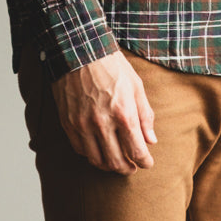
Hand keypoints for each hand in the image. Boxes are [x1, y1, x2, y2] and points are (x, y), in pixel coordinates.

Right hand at [50, 51, 156, 173]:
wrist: (80, 52)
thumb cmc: (112, 66)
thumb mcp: (136, 86)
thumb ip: (145, 115)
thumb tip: (151, 140)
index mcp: (124, 114)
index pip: (137, 150)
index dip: (145, 161)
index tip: (147, 163)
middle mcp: (103, 124)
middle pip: (116, 161)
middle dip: (128, 169)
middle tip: (133, 168)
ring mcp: (83, 125)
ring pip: (97, 160)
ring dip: (109, 166)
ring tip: (116, 163)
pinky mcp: (69, 124)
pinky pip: (80, 150)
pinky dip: (92, 155)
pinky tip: (99, 151)